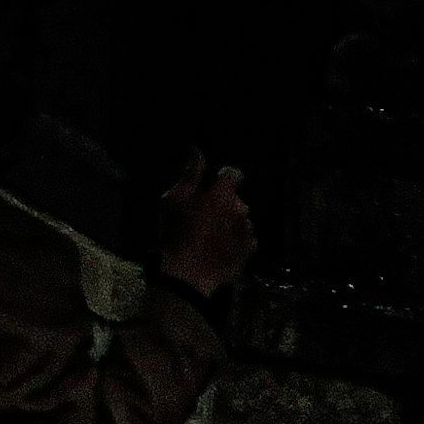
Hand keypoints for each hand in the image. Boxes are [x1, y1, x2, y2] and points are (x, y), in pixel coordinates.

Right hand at [158, 160, 255, 300]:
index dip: (222, 177)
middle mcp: (240, 209)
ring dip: (229, 222)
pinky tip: (217, 247)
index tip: (211, 184)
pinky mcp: (248, 250)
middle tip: (203, 215)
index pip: (233, 173)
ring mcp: (247, 231)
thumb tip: (197, 150)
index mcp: (223, 194)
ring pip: (240, 219)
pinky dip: (234, 240)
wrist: (188, 273)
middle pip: (235, 199)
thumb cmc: (177, 232)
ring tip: (209, 235)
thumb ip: (191, 173)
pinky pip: (244, 238)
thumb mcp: (175, 198)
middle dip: (223, 203)